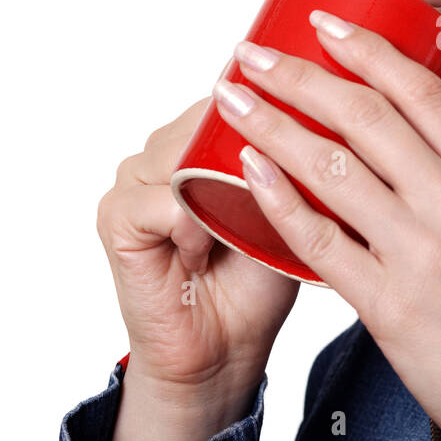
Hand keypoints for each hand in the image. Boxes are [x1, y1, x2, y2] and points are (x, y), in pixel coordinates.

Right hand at [96, 96, 299, 400]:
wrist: (225, 346)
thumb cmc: (260, 275)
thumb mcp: (292, 204)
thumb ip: (292, 155)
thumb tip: (325, 111)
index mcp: (204, 134)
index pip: (237, 94)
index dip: (274, 110)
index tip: (309, 129)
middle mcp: (165, 145)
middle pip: (209, 118)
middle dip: (249, 154)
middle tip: (264, 202)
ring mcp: (134, 177)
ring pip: (185, 154)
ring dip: (220, 195)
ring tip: (232, 234)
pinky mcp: (116, 214)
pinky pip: (160, 199)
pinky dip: (192, 227)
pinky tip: (203, 254)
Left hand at [211, 9, 440, 440]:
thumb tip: (406, 147)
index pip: (421, 91)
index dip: (365, 48)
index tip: (321, 23)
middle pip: (365, 116)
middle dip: (298, 75)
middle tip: (251, 54)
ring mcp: (421, 253)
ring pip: (331, 167)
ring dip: (271, 124)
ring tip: (232, 101)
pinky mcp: (390, 304)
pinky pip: (319, 240)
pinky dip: (277, 200)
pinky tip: (247, 171)